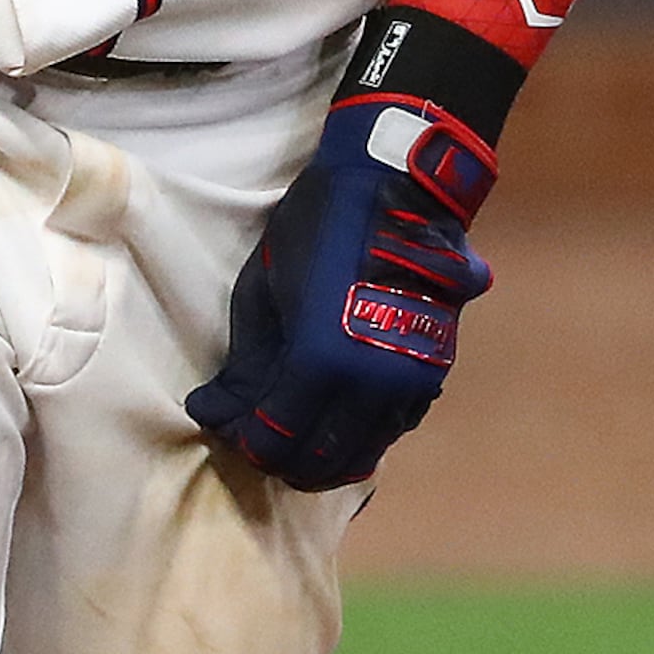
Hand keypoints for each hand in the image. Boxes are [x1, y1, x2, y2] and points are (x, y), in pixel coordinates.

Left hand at [187, 93, 497, 491]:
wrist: (396, 193)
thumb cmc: (316, 232)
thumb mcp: (261, 292)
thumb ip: (247, 364)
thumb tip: (220, 412)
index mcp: (322, 361)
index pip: (276, 435)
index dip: (243, 440)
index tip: (219, 425)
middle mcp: (373, 386)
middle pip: (321, 459)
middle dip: (279, 460)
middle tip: (250, 439)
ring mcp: (411, 385)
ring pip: (362, 452)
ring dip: (322, 457)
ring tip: (288, 439)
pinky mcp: (435, 376)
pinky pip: (392, 428)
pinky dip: (360, 437)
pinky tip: (334, 423)